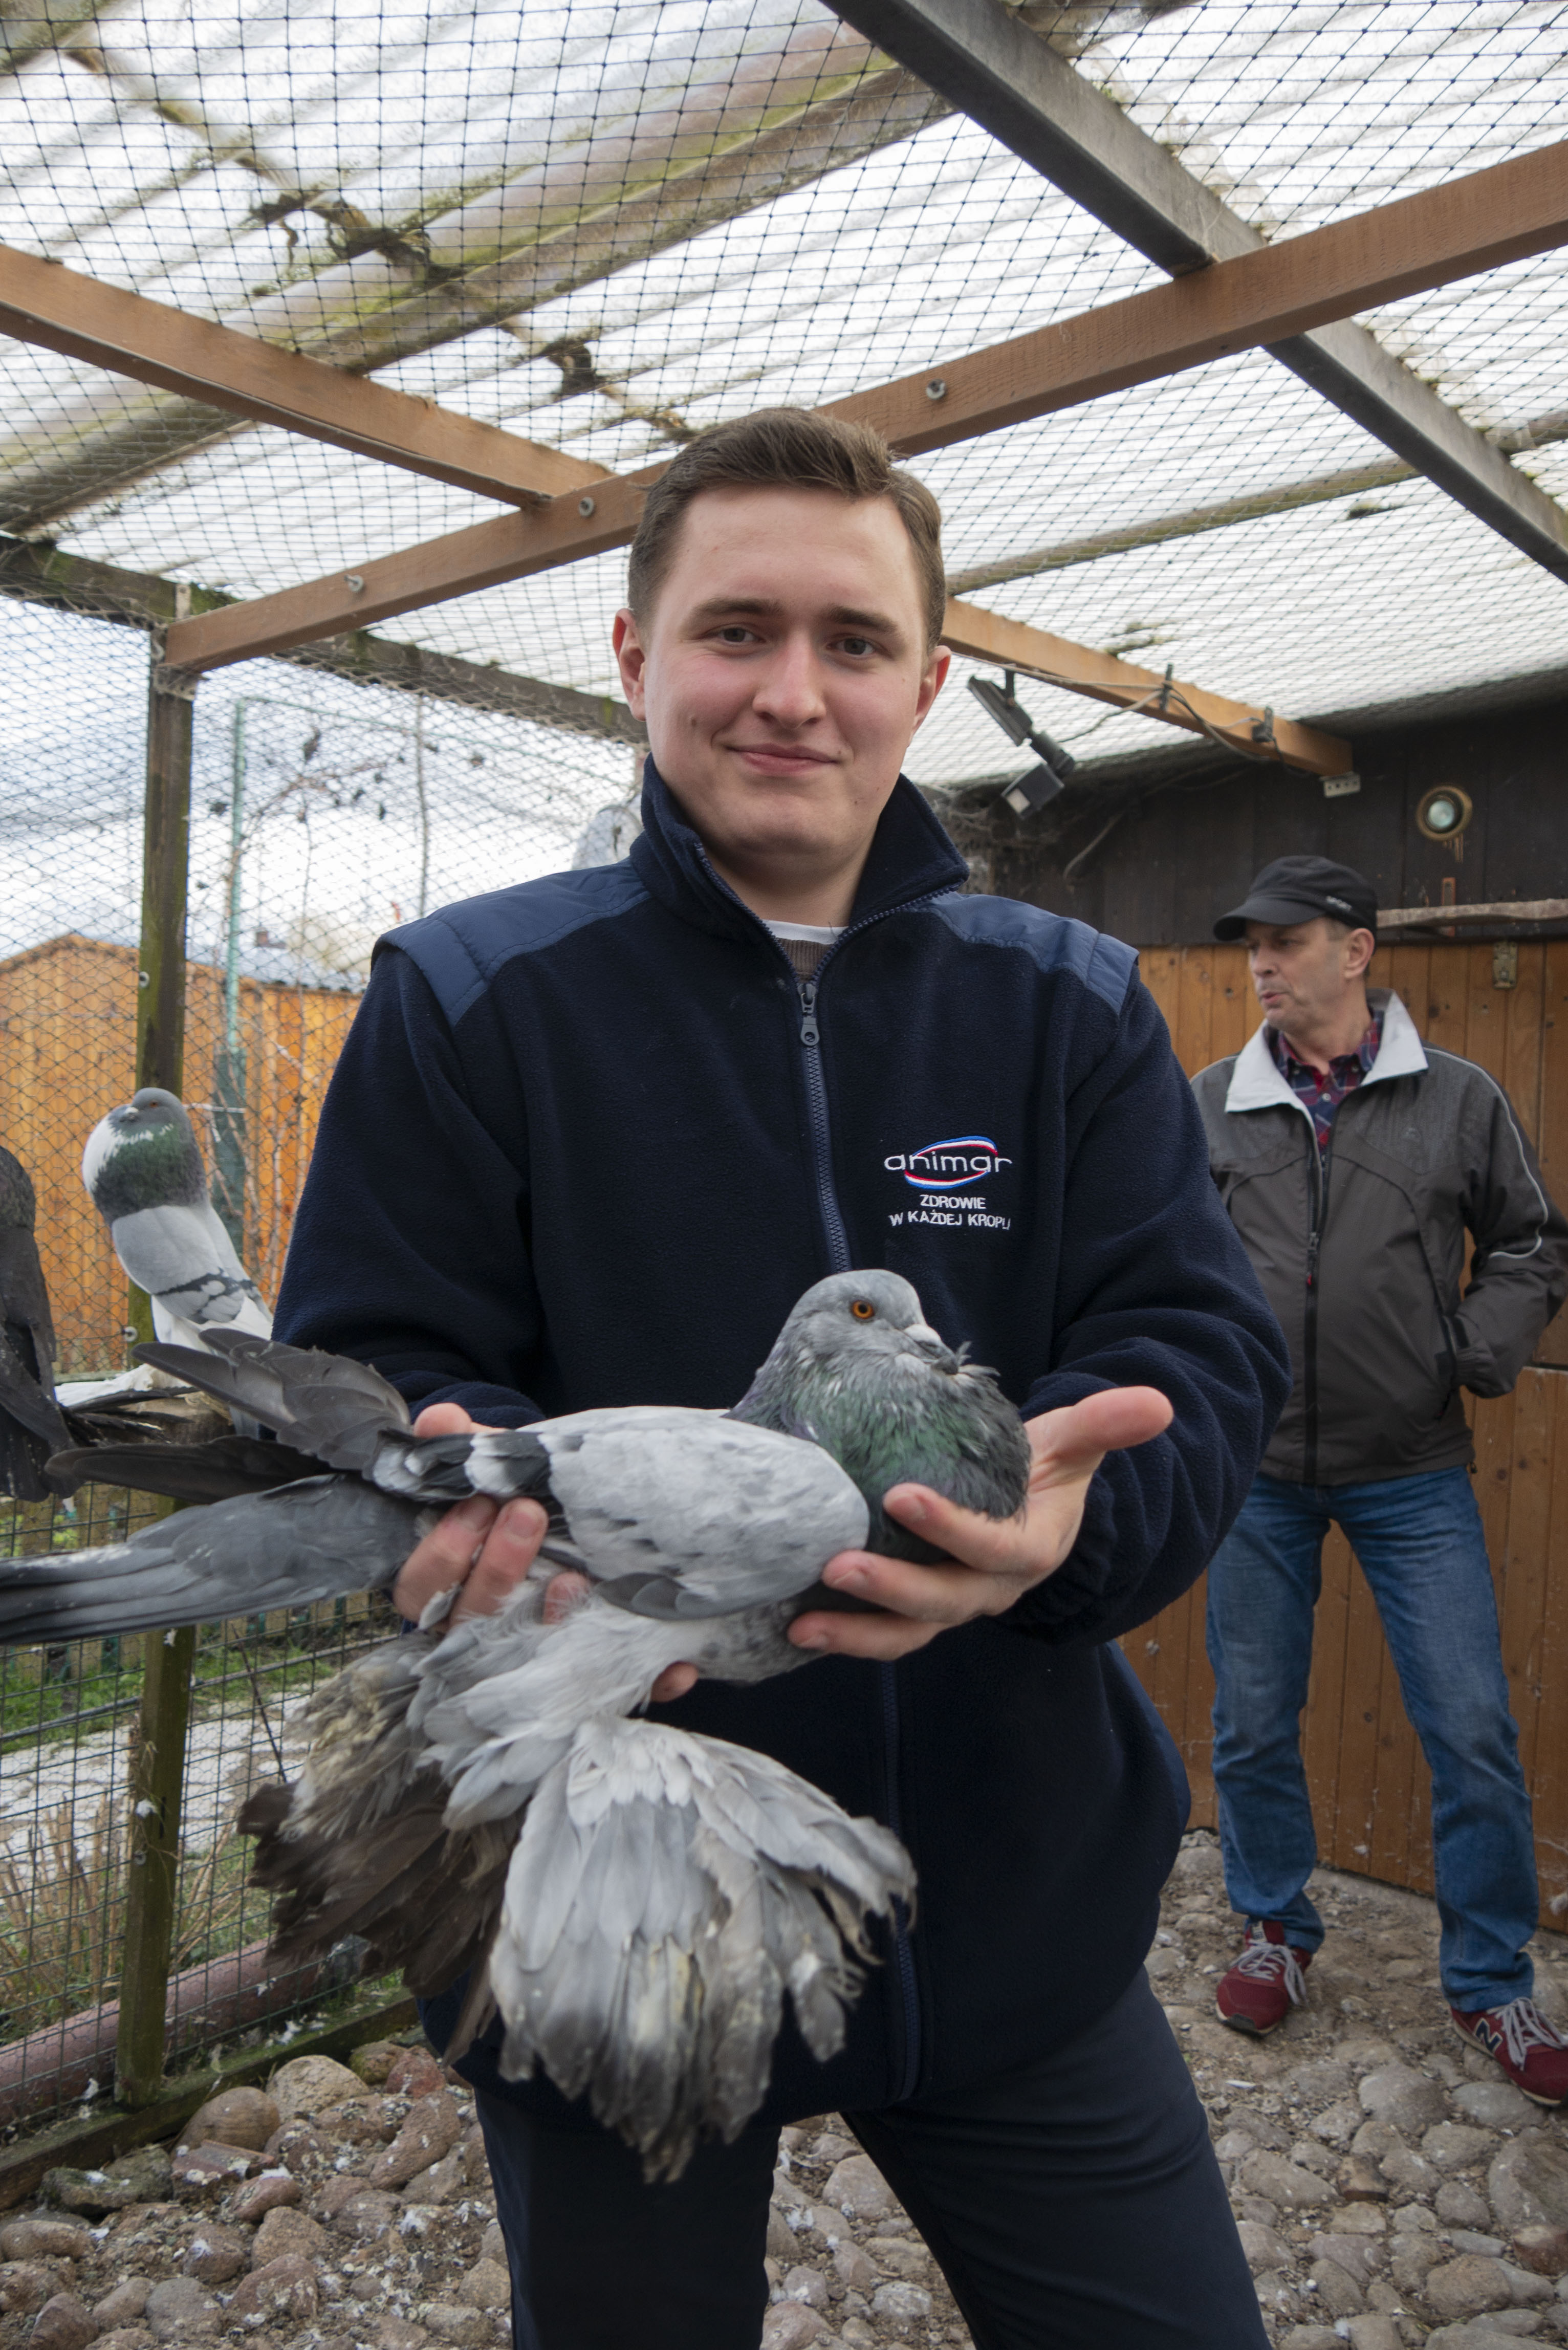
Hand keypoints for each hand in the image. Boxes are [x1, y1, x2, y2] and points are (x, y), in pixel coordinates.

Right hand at [390, 1404, 697, 1699]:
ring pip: (533, 1663)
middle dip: (498, 1569)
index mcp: (448, 1587)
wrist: (587, 1530)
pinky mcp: (593, 1684)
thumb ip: (472, 1446)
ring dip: (554, 1623)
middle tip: (529, 1514)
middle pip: (471, 1623)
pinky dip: (648, 1680)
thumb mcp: (503, 1470)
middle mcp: (481, 1636)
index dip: (443, 1552)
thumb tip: (438, 1419)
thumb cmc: (527, 1504)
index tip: (478, 1505)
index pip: (420, 1587)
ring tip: (576, 1580)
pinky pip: (617, 1695)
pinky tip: (677, 1663)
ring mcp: (535, 1664)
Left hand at [787, 1385, 1172, 1662]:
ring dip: (856, 1632)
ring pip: (908, 1632)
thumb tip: (1157, 1403)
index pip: (992, 1548)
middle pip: (943, 1602)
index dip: (951, 1529)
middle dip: (891, 1588)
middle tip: (836, 1564)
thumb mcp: (1073, 1445)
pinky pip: (883, 1632)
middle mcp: (989, 1589)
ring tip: (805, 1621)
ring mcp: (951, 1605)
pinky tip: (796, 1623)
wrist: (1030, 1509)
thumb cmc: (1043, 1472)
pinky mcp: (916, 1611)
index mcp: (1028, 1550)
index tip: (901, 1496)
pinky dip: (844, 1634)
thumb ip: (1104, 1425)